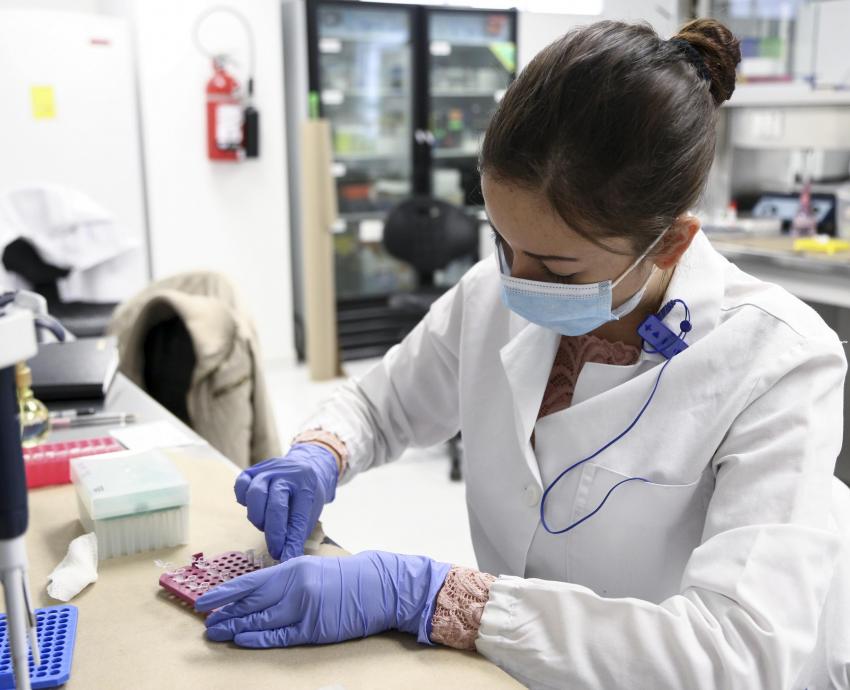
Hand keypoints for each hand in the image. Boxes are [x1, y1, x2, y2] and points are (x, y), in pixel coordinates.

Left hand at [196, 551, 451, 647]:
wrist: (378, 585)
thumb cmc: (343, 577)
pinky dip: (259, 638)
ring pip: (261, 620)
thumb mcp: (310, 568)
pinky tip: (242, 639)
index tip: (204, 600)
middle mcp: (295, 586)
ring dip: (236, 626)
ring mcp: (305, 608)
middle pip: (252, 602)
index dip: (225, 592)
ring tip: (217, 632)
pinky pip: (280, 636)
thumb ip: (283, 579)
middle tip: (205, 622)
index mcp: (292, 568)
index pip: (250, 581)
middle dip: (226, 613)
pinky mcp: (315, 629)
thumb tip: (252, 593)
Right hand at [234, 444, 337, 560]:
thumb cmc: (305, 496)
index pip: (296, 517)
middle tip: (275, 549)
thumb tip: (288, 559)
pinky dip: (243, 499)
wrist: (302, 468)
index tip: (285, 558)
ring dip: (258, 517)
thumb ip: (296, 534)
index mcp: (306, 485)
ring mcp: (268, 469)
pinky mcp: (251, 471)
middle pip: (275, 505)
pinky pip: (241, 485)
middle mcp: (286, 474)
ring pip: (255, 494)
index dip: (289, 540)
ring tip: (265, 526)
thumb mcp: (309, 513)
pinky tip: (253, 508)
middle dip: (273, 532)